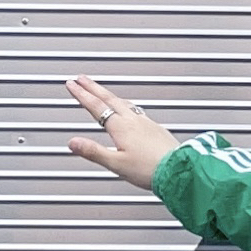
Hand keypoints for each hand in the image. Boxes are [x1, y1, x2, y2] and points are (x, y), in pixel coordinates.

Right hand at [63, 76, 179, 190]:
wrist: (179, 172)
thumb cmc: (151, 171)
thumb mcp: (117, 164)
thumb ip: (94, 152)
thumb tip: (73, 143)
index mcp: (120, 127)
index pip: (96, 106)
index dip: (81, 95)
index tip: (71, 85)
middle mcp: (133, 120)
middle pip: (109, 98)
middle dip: (93, 87)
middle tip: (81, 79)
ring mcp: (146, 123)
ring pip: (124, 102)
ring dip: (109, 94)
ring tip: (101, 90)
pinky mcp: (157, 129)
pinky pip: (137, 111)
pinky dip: (126, 105)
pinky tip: (129, 110)